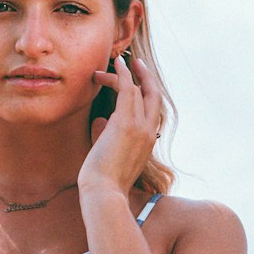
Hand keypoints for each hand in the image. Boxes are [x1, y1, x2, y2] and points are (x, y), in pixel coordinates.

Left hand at [79, 54, 161, 197]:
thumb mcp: (108, 153)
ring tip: (117, 61)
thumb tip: (100, 121)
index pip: (152, 111)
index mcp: (147, 141)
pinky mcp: (125, 122)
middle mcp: (149, 132)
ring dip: (127, 74)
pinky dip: (123, 74)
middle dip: (146, 77)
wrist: (104, 192)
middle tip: (137, 63)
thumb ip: (106, 134)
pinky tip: (117, 64)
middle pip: (153, 96)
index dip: (146, 93)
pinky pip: (127, 89)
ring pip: (139, 89)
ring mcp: (139, 126)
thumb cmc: (102, 179)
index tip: (137, 82)